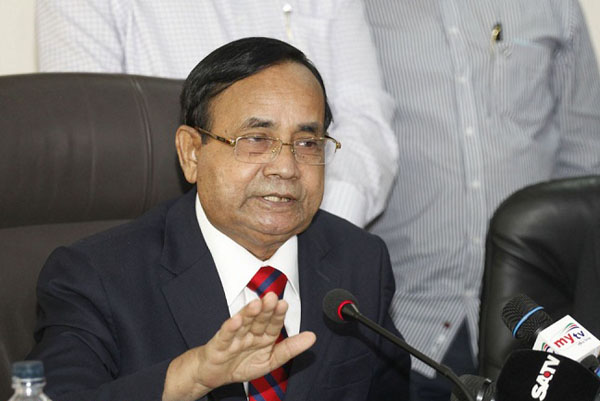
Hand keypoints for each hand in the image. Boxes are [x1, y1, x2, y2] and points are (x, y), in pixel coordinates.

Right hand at [162, 292, 315, 400]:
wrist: (214, 374)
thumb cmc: (241, 364)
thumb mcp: (270, 361)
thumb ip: (290, 349)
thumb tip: (312, 336)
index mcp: (263, 335)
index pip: (273, 323)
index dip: (278, 314)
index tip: (284, 304)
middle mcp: (250, 332)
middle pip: (259, 319)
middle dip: (265, 309)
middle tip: (272, 297)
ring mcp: (235, 336)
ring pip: (243, 322)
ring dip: (249, 313)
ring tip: (257, 304)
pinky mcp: (220, 344)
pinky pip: (226, 335)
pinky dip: (230, 328)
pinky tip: (236, 321)